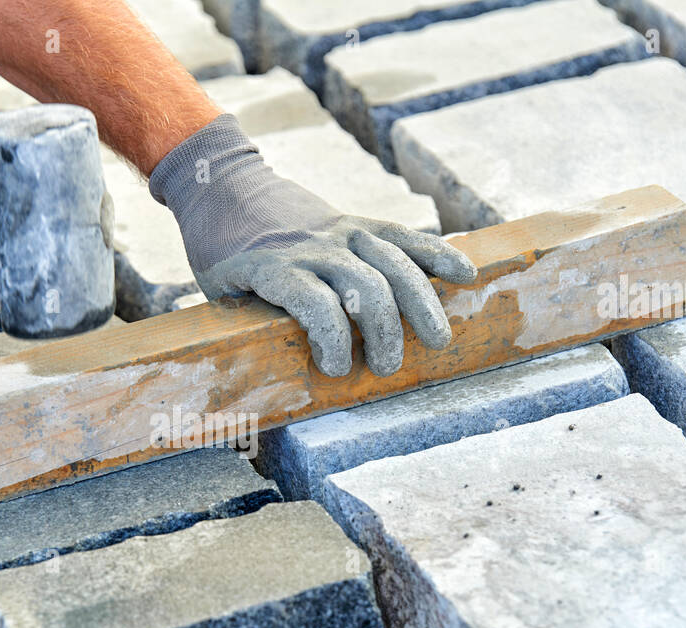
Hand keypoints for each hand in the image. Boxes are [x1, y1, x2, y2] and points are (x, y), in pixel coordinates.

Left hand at [149, 114, 475, 377]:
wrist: (226, 186)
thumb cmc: (218, 252)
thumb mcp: (218, 292)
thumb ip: (245, 326)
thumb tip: (257, 383)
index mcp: (276, 267)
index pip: (315, 303)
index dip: (332, 340)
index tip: (335, 370)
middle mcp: (315, 247)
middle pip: (366, 288)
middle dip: (384, 333)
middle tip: (385, 368)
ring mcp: (341, 232)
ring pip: (395, 264)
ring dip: (420, 305)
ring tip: (437, 341)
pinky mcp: (359, 223)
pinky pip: (405, 237)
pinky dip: (438, 254)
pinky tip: (466, 274)